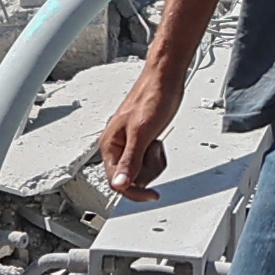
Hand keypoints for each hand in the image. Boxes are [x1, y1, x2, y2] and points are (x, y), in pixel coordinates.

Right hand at [96, 61, 182, 201]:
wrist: (165, 80)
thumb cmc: (152, 97)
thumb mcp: (142, 134)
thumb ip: (130, 161)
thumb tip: (119, 184)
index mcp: (110, 145)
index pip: (116, 182)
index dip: (135, 192)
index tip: (152, 195)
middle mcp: (116, 146)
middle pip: (131, 179)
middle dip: (147, 169)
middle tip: (153, 150)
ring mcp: (130, 144)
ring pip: (141, 171)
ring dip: (153, 162)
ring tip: (155, 142)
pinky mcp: (141, 141)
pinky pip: (148, 161)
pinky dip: (156, 155)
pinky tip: (158, 140)